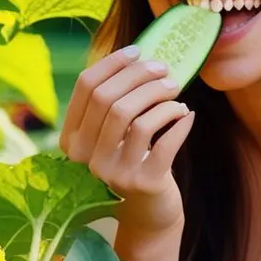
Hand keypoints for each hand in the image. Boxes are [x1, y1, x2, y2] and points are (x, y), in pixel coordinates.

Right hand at [59, 45, 194, 236]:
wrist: (149, 209)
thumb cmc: (134, 157)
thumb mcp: (114, 131)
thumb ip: (115, 99)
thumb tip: (138, 55)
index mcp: (72, 139)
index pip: (86, 87)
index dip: (112, 63)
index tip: (138, 51)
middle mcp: (86, 158)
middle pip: (110, 100)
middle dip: (140, 76)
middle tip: (164, 69)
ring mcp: (113, 173)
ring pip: (136, 119)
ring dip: (160, 98)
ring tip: (176, 93)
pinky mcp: (144, 184)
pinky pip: (165, 143)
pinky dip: (179, 122)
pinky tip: (187, 115)